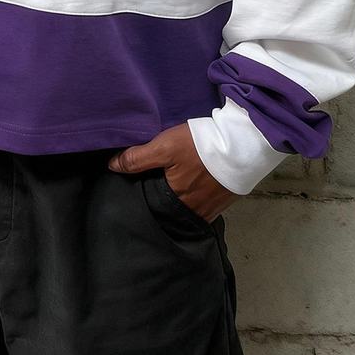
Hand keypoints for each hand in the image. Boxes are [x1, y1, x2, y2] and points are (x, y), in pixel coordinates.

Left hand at [107, 122, 242, 222]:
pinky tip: (191, 185)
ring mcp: (210, 209)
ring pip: (186, 209)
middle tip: (151, 187)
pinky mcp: (222, 202)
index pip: (151, 207)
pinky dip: (194, 198)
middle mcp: (192, 211)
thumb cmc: (200, 145)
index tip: (134, 189)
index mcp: (175, 201)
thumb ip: (137, 158)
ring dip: (178, 201)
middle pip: (169, 210)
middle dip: (160, 202)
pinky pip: (202, 206)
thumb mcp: (164, 146)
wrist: (242, 143)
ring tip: (170, 186)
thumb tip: (112, 166)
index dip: (142, 198)